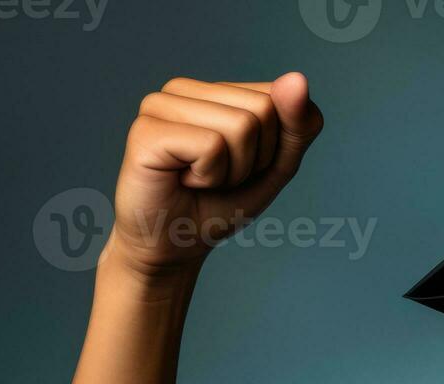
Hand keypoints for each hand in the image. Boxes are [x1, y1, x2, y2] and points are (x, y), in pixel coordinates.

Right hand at [105, 72, 323, 277]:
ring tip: (199, 179)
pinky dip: (210, 176)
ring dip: (233, 171)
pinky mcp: (146, 130)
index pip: (278, 99)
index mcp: (213, 90)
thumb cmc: (221, 204)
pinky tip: (182, 181)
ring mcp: (160, 104)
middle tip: (218, 177)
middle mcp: (183, 88)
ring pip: (242, 126)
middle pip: (263, 110)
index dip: (274, 147)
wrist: (175, 245)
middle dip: (255, 159)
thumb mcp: (277, 167)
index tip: (242, 166)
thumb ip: (297, 126)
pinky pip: (213, 146)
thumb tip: (297, 78)